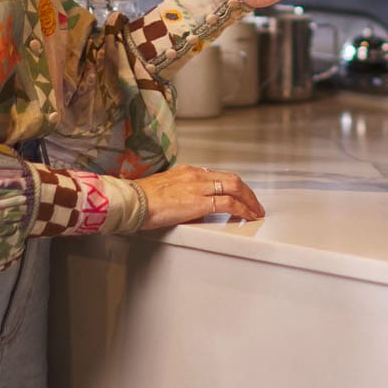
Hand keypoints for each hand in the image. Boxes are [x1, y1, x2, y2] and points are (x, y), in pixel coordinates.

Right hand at [138, 165, 265, 226]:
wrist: (131, 201)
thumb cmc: (141, 199)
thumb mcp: (164, 190)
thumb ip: (179, 192)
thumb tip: (188, 203)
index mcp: (187, 172)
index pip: (218, 175)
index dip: (234, 186)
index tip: (240, 194)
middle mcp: (196, 175)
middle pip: (232, 179)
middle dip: (248, 192)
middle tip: (255, 204)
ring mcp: (198, 187)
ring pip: (235, 188)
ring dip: (249, 200)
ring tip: (255, 211)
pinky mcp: (199, 202)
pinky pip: (228, 203)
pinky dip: (242, 209)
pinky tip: (247, 216)